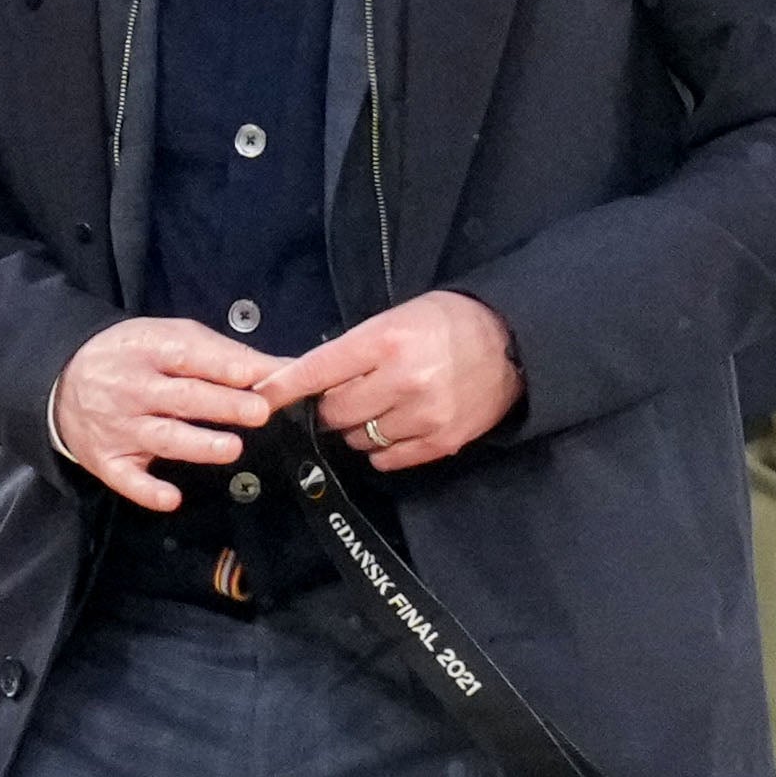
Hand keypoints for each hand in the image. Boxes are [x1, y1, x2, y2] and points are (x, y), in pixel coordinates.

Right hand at [52, 318, 279, 511]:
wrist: (61, 379)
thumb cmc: (134, 355)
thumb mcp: (171, 337)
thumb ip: (224, 353)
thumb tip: (281, 368)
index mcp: (150, 351)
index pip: (188, 356)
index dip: (222, 366)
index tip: (254, 375)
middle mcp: (133, 390)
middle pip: (182, 398)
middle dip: (222, 406)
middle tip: (259, 412)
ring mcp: (119, 427)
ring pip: (162, 438)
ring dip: (197, 446)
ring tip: (232, 449)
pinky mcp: (107, 460)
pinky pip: (127, 479)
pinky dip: (148, 491)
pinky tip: (172, 499)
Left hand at [251, 292, 521, 472]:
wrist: (517, 343)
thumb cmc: (451, 323)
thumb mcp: (400, 317)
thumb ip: (355, 350)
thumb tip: (304, 381)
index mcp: (389, 340)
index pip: (319, 370)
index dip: (283, 387)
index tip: (258, 398)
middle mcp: (404, 380)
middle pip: (334, 413)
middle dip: (332, 406)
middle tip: (350, 393)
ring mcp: (423, 416)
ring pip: (358, 439)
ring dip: (359, 427)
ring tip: (383, 406)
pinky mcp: (440, 443)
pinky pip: (385, 459)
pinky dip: (382, 447)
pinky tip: (399, 424)